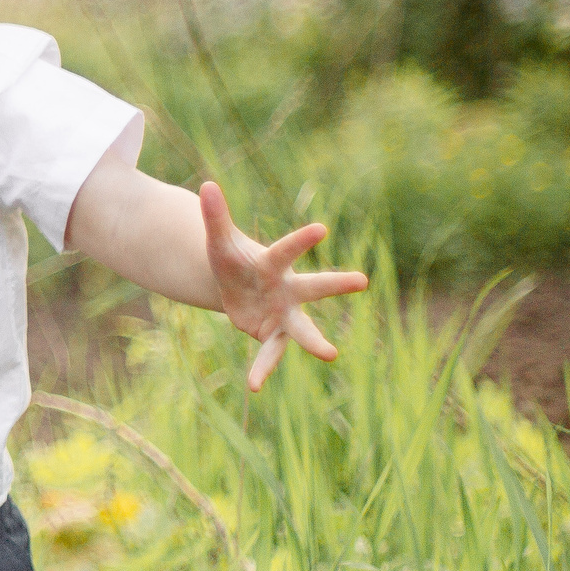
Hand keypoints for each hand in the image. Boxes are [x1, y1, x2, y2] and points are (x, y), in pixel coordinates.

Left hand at [199, 181, 370, 391]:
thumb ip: (215, 216)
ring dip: (315, 341)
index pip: (287, 249)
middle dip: (336, 284)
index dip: (302, 240)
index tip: (321, 228)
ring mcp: (284, 314)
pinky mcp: (272, 335)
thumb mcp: (218, 241)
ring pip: (302, 328)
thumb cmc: (232, 260)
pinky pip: (270, 354)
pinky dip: (262, 369)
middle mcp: (288, 289)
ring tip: (331, 354)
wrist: (235, 287)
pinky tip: (254, 386)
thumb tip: (207, 184)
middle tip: (363, 280)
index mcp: (274, 263)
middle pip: (314, 287)